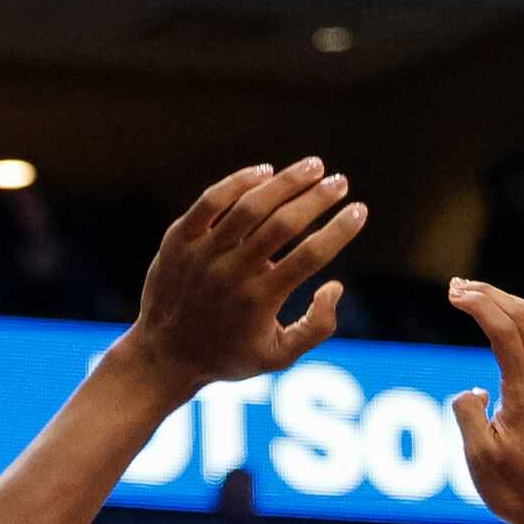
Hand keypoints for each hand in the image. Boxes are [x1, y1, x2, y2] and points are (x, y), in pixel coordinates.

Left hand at [123, 157, 367, 393]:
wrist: (164, 355)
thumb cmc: (228, 355)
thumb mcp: (278, 357)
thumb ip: (317, 328)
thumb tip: (336, 286)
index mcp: (260, 301)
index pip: (310, 256)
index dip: (339, 230)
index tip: (359, 210)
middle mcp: (232, 274)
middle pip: (283, 224)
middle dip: (318, 198)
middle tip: (341, 182)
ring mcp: (202, 255)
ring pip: (249, 206)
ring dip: (286, 181)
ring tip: (314, 166)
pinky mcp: (179, 240)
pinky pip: (210, 201)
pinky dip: (239, 182)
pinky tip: (265, 172)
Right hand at [447, 279, 523, 523]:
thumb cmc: (518, 490)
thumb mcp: (477, 456)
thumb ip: (467, 413)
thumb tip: (473, 391)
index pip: (503, 327)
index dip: (477, 303)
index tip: (452, 293)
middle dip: (492, 294)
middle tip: (460, 286)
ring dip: (516, 306)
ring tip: (486, 301)